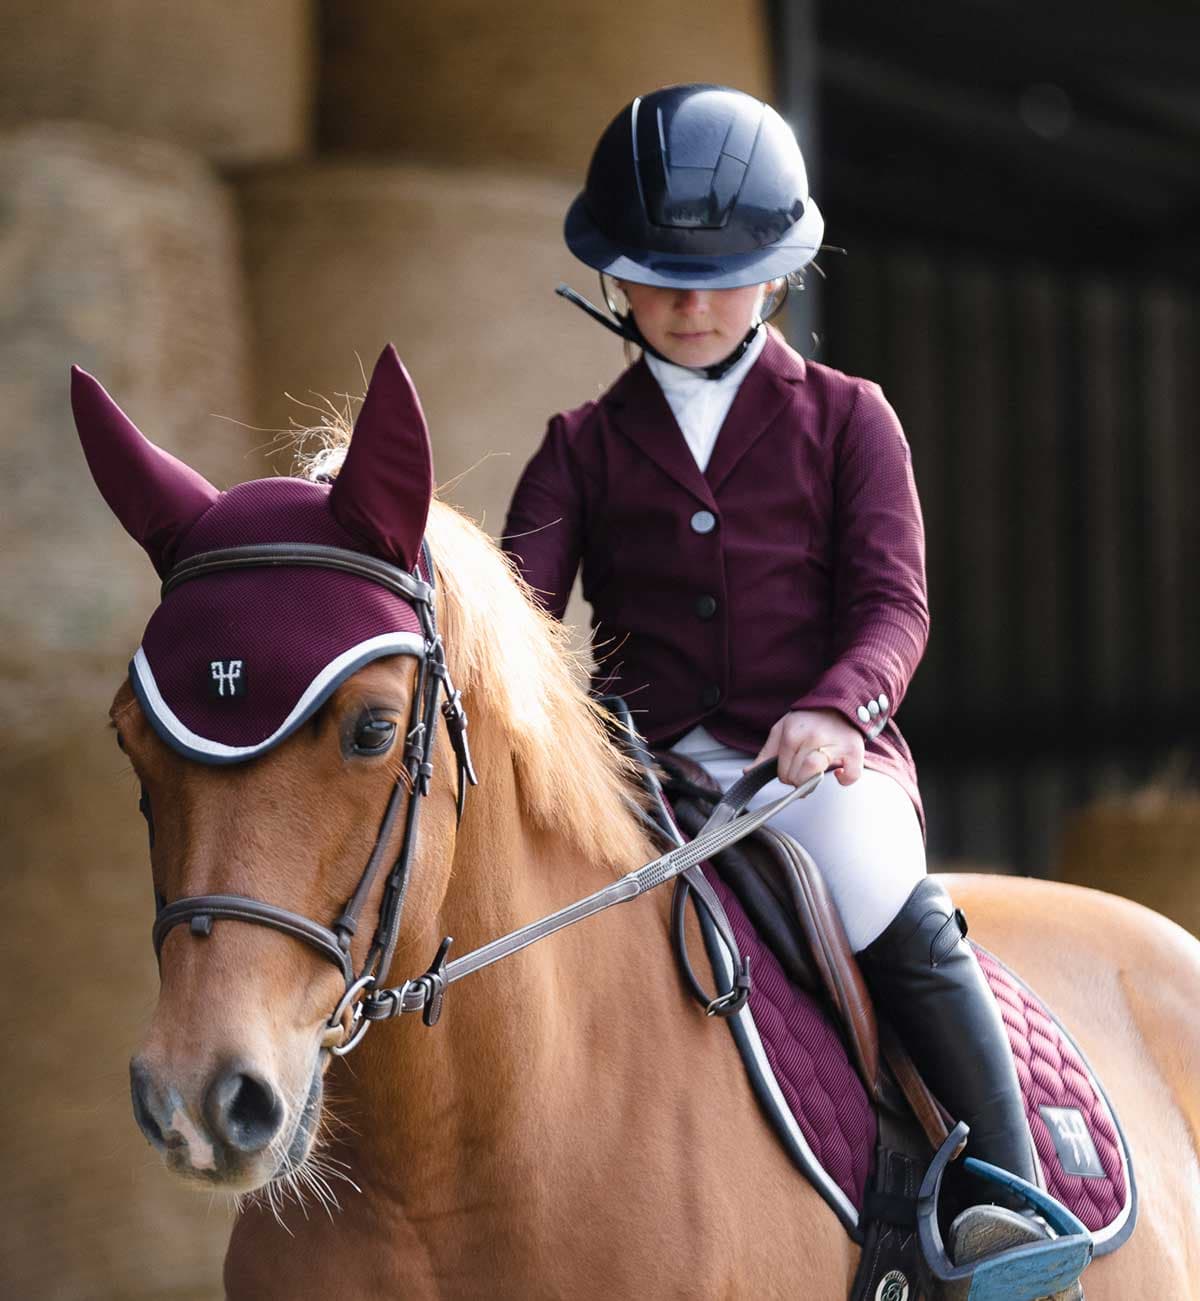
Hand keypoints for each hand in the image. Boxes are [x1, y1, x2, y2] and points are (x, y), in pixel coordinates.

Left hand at [750, 708, 864, 787]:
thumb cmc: (808, 720)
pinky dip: (845, 779)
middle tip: (804, 768)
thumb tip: (748, 772)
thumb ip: (766, 754)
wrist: (837, 704)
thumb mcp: (781, 730)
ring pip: (815, 777)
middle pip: (797, 777)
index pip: (783, 772)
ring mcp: (834, 744)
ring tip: (816, 772)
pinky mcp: (854, 751)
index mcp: (792, 734)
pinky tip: (839, 773)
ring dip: (814, 782)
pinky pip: (850, 775)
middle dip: (799, 779)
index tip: (792, 768)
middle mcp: (813, 738)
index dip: (786, 775)